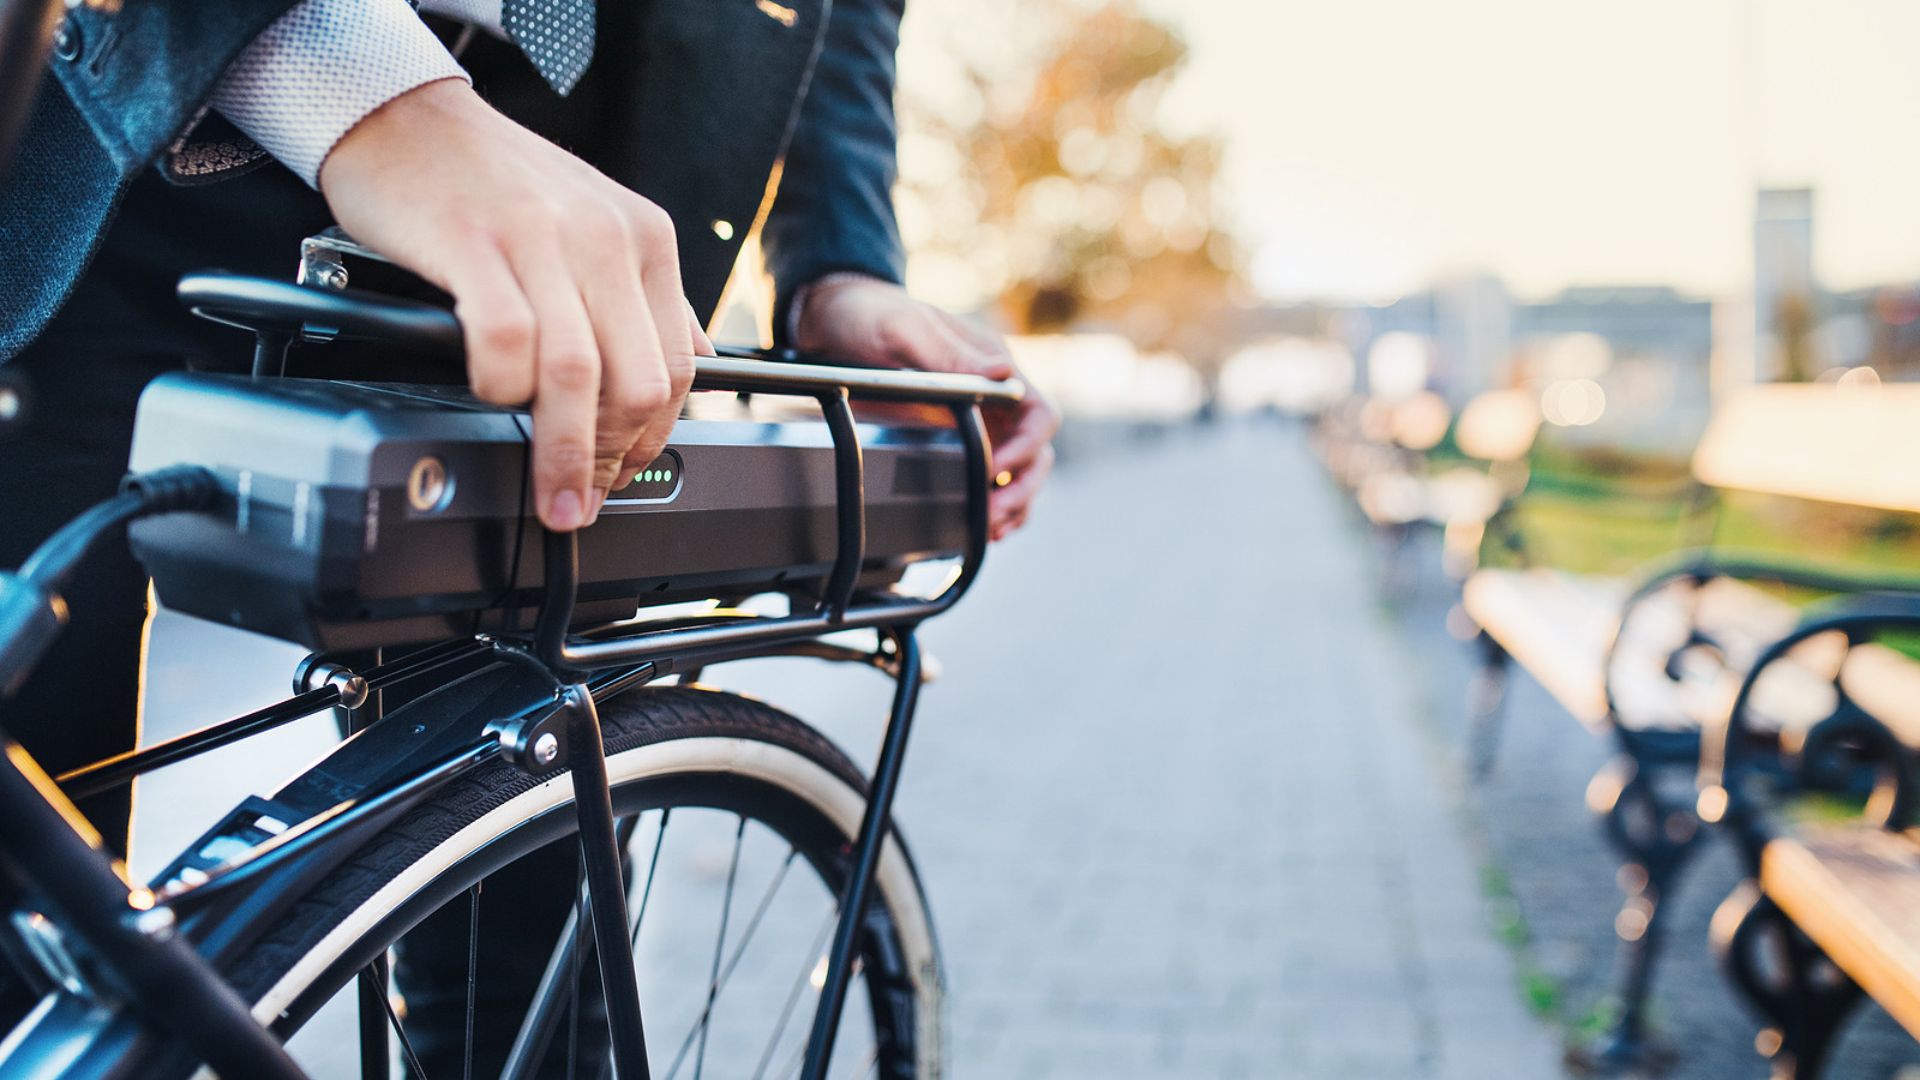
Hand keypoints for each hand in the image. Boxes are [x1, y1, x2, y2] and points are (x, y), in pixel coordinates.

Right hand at [318, 79, 713, 531]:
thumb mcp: (596, 222)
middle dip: (614, 458)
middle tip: (585, 496)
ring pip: (578, 374)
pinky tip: (491, 397)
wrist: (404, 114)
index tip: (626, 475)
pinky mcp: (475, 242)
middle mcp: (605, 238)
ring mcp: (541, 239)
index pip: (678, 366)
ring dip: (565, 451)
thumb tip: (695, 362)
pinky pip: (507, 341)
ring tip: (551, 492)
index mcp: (644, 239)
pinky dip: (501, 387)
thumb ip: (646, 294)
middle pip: (637, 381)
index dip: (654, 438)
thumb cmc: (493, 179)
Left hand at [795, 278, 1057, 539]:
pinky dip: (991, 504)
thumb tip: (1003, 372)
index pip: (1039, 414)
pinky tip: (981, 526)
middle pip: (1036, 451)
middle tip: (992, 515)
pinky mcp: (955, 439)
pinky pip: (988, 478)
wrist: (835, 321)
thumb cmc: (872, 315)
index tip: (996, 470)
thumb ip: (950, 353)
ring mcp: (978, 421)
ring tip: (990, 530)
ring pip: (1018, 472)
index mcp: (993, 365)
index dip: (1027, 448)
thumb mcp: (906, 328)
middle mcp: (994, 396)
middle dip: (1021, 487)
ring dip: (1013, 503)